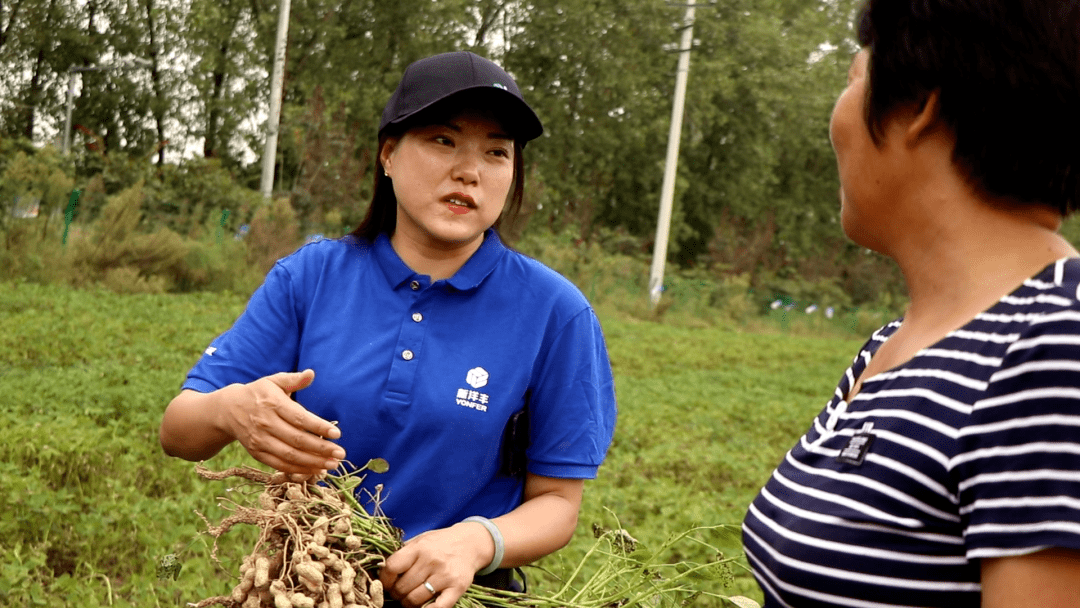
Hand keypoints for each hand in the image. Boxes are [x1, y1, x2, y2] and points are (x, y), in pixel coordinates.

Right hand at [225, 369, 344, 475]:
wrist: (228, 410)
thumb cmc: (259, 393)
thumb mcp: (274, 381)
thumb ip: (293, 379)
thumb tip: (311, 373)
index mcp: (272, 404)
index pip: (299, 418)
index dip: (319, 427)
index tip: (337, 433)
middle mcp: (266, 424)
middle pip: (297, 440)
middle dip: (321, 449)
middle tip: (341, 454)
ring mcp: (260, 441)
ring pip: (289, 456)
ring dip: (313, 463)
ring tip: (333, 464)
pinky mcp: (257, 453)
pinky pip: (279, 465)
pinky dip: (298, 470)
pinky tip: (315, 470)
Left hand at [379, 522, 493, 607]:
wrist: (471, 543)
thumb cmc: (441, 542)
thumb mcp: (421, 539)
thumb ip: (404, 552)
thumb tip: (383, 570)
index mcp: (420, 547)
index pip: (392, 567)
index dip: (384, 579)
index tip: (386, 583)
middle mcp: (432, 561)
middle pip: (402, 587)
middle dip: (397, 594)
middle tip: (400, 592)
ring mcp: (445, 575)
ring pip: (415, 600)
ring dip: (408, 604)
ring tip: (410, 599)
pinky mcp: (457, 587)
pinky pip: (438, 607)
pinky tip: (423, 607)